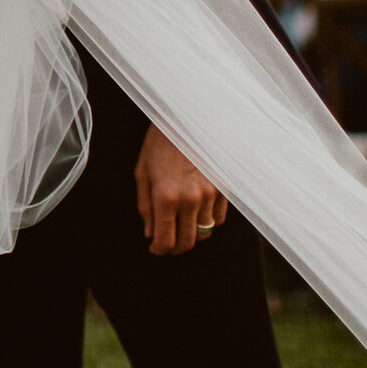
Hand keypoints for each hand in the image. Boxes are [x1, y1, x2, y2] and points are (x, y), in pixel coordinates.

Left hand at [134, 126, 227, 255]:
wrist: (186, 117)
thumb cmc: (159, 143)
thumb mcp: (142, 172)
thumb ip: (145, 206)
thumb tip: (150, 233)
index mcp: (165, 196)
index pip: (166, 241)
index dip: (159, 250)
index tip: (155, 248)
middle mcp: (190, 199)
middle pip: (188, 242)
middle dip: (175, 248)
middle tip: (168, 243)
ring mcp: (210, 194)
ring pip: (205, 232)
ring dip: (192, 233)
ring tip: (181, 224)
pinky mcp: (223, 188)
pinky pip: (218, 219)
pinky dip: (207, 221)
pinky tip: (196, 211)